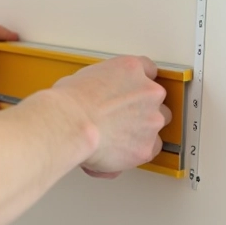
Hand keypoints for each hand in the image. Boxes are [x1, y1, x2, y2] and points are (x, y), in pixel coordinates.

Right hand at [49, 56, 170, 178]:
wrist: (71, 124)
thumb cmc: (69, 102)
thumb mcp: (82, 79)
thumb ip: (100, 87)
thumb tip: (94, 98)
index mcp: (131, 69)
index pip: (148, 69)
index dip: (137, 84)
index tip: (130, 91)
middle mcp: (149, 92)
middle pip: (156, 100)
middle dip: (141, 109)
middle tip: (119, 118)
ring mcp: (152, 120)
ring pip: (155, 128)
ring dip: (140, 133)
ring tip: (115, 139)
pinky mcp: (147, 147)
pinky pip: (146, 152)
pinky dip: (132, 154)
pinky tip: (113, 155)